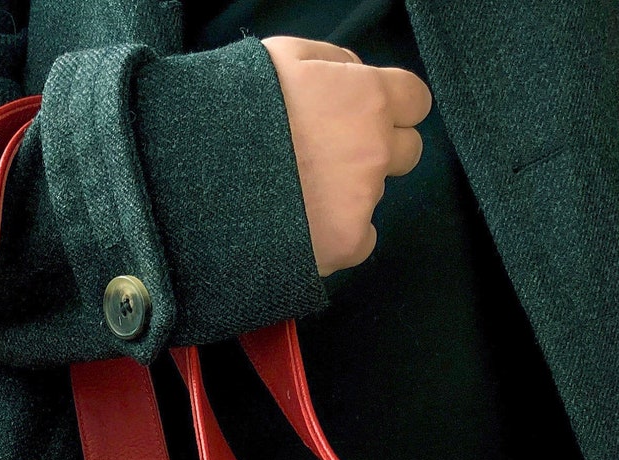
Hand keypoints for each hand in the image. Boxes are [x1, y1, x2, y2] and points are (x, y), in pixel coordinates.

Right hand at [262, 36, 431, 275]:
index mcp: (367, 97)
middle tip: (331, 159)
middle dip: (377, 152)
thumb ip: (336, 65)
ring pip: (374, 196)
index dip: (392, 109)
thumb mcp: (286, 57)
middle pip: (406, 152)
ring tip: (298, 194)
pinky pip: (360, 241)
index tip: (368, 118)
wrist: (203, 173)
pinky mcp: (345, 242)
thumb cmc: (239, 109)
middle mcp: (375, 148)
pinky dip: (338, 237)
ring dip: (347, 194)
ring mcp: (363, 199)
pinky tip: (303, 226)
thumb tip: (356, 78)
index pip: (415, 101)